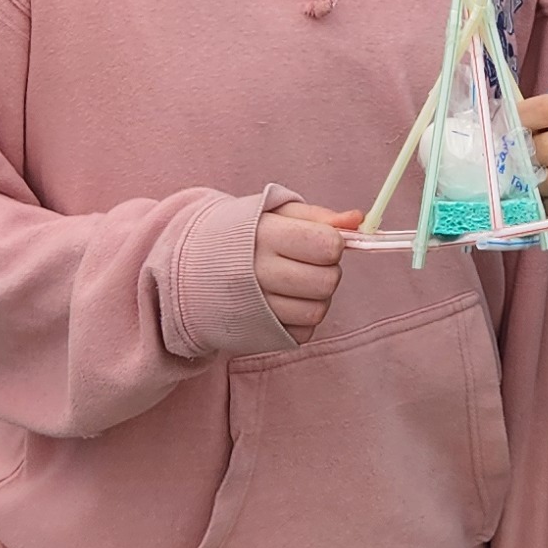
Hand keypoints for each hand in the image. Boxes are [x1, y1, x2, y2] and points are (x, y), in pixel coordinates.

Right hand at [254, 202, 361, 342]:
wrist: (190, 269)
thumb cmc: (243, 235)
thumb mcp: (276, 213)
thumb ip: (320, 216)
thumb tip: (357, 220)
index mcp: (264, 236)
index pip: (327, 246)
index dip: (332, 242)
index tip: (319, 240)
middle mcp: (257, 274)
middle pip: (327, 281)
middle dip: (327, 269)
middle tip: (308, 261)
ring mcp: (256, 309)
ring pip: (318, 310)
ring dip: (317, 295)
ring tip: (296, 281)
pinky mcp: (259, 334)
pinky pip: (304, 332)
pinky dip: (302, 318)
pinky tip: (284, 301)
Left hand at [520, 93, 547, 216]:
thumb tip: (524, 114)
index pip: (541, 111)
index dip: (521, 116)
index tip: (509, 119)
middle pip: (539, 147)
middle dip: (522, 149)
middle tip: (513, 149)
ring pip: (540, 181)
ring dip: (528, 179)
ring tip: (527, 174)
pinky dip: (540, 201)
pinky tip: (543, 193)